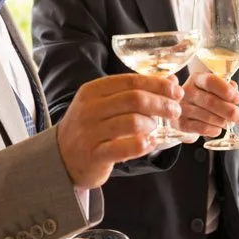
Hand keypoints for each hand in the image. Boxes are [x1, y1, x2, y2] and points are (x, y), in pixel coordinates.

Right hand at [54, 73, 181, 188]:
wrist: (62, 157)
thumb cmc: (91, 127)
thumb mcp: (106, 104)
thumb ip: (136, 92)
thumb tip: (171, 82)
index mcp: (93, 90)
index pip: (131, 81)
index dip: (158, 85)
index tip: (177, 92)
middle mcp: (90, 109)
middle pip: (134, 99)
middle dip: (161, 104)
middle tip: (175, 111)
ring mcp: (91, 132)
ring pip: (133, 122)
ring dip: (152, 125)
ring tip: (155, 128)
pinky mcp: (95, 155)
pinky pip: (127, 148)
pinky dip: (144, 144)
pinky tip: (150, 143)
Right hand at [177, 73, 238, 137]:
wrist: (187, 115)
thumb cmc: (206, 99)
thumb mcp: (216, 90)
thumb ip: (227, 88)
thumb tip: (234, 91)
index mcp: (197, 79)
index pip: (210, 81)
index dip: (225, 90)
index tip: (238, 99)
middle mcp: (186, 91)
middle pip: (210, 101)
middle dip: (230, 111)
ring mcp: (182, 108)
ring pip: (207, 116)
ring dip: (223, 122)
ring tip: (229, 123)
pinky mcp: (180, 124)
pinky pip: (201, 128)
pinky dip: (213, 130)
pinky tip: (218, 129)